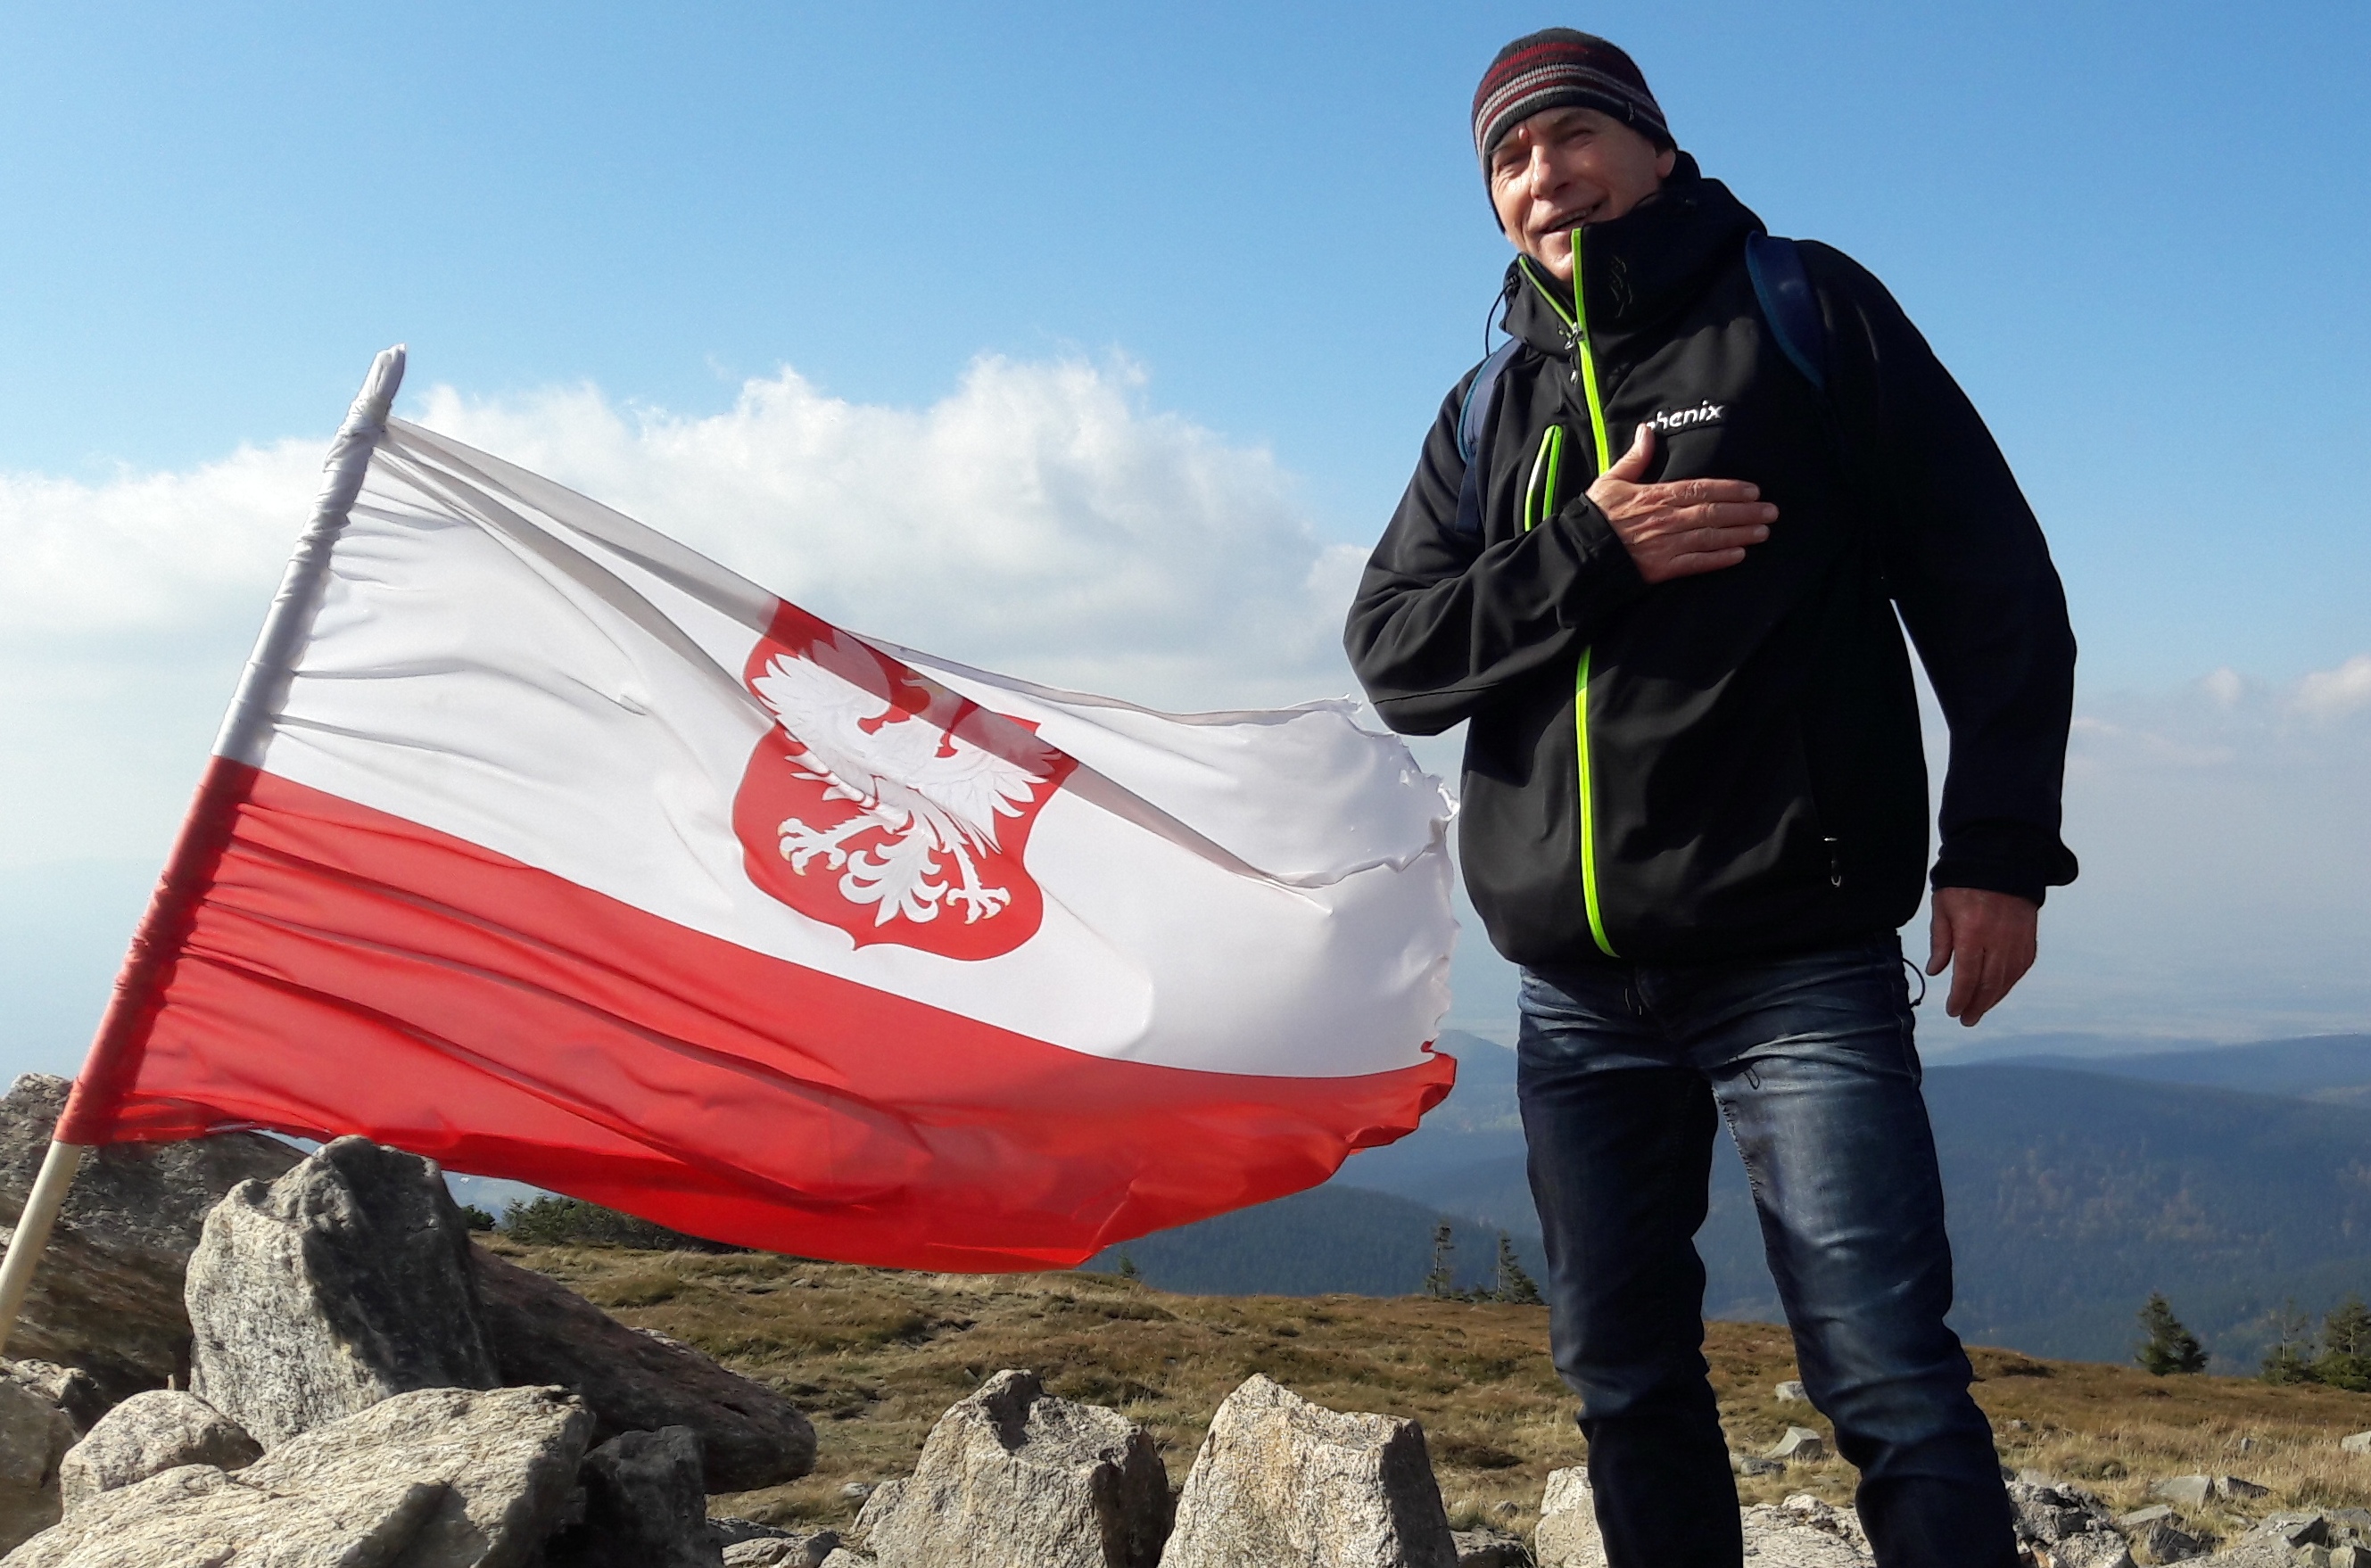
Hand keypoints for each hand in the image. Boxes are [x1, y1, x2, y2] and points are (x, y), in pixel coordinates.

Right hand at [1585, 424, 1776, 583]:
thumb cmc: (1595, 515)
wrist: (1579, 552)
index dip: (1730, 489)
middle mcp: (1668, 519)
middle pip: (1714, 512)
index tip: (1753, 490)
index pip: (1701, 488)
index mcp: (1657, 496)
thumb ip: (1635, 457)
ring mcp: (1667, 545)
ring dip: (1740, 534)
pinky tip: (1739, 555)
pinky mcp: (1663, 569)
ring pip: (1711, 537)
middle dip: (1745, 512)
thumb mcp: (1611, 480)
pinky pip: (1697, 563)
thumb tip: (1648, 430)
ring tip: (1763, 532)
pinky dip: (1719, 559)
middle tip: (1771, 512)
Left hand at [1925, 887, 2038, 1027]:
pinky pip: (2021, 967)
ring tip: (1979, 1010)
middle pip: (1989, 982)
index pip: (1967, 975)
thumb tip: (1936, 971)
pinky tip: (1999, 990)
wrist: (2000, 858)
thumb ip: (1939, 940)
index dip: (1960, 997)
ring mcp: (2017, 938)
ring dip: (1994, 999)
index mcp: (1973, 930)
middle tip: (1966, 1019)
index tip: (1952, 1010)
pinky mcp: (2029, 936)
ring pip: (2007, 978)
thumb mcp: (1942, 907)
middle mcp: (1998, 938)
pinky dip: (2010, 982)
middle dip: (1977, 1005)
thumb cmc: (1964, 882)